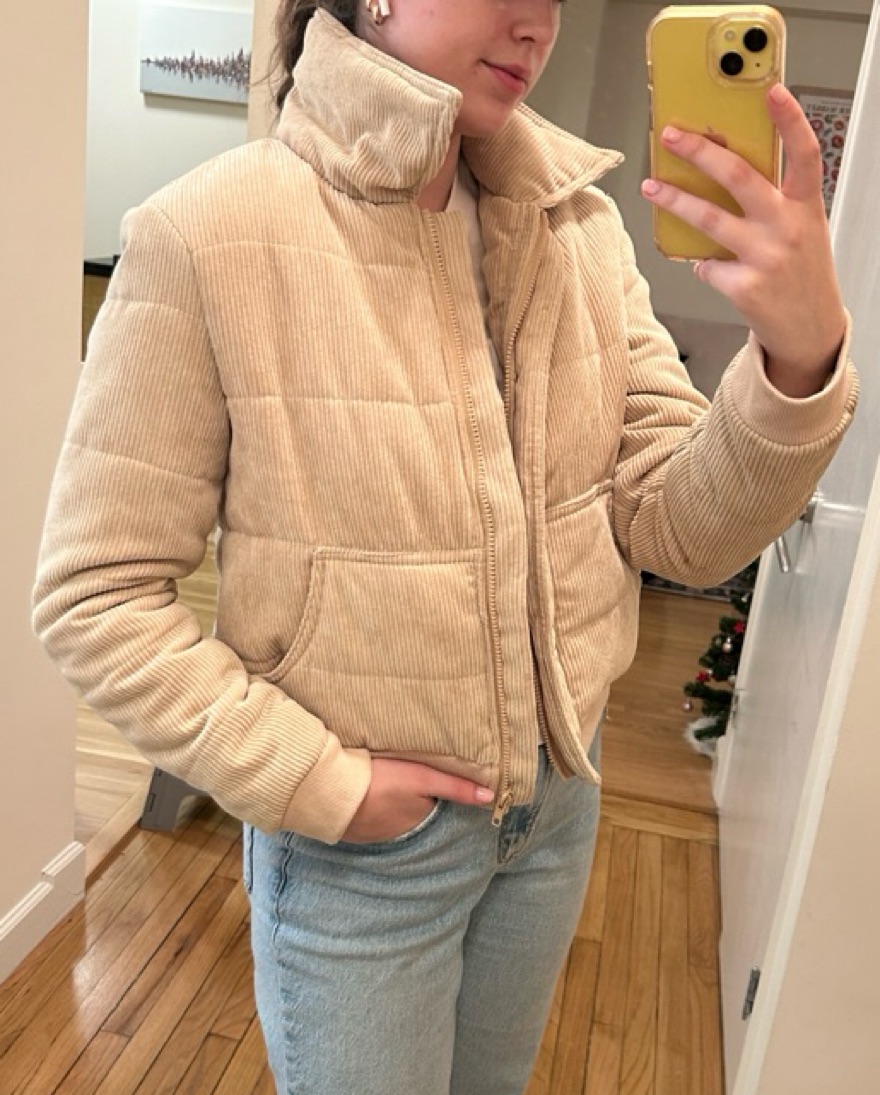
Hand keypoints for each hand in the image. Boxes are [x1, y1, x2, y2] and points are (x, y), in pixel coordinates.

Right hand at [341, 757, 494, 842]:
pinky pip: (368, 816)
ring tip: (384, 779)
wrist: (330, 792)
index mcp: (418, 820)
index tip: (428, 774)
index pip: (433, 804)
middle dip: (411, 797)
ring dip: (389, 800)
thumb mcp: (422, 778)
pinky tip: (364, 790)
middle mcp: (398, 833)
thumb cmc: (380, 781)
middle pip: (412, 810)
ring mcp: (373, 832)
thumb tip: (491, 797)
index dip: (432, 789)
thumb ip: (455, 786)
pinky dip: (368, 804)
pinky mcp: (352, 827)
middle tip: (403, 773)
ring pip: (390, 814)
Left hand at [641, 83, 846, 397]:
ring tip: (651, 187)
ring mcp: (765, 257)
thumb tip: (720, 173)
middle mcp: (787, 228)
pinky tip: (710, 266)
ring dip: (675, 200)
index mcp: (805, 207)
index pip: (804, 153)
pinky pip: (707, 265)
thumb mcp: (801, 230)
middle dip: (701, 152)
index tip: (772, 91)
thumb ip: (773, 203)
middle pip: (740, 177)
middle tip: (674, 136)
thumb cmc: (801, 274)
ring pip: (709, 219)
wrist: (810, 330)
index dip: (790, 120)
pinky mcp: (744, 286)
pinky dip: (702, 263)